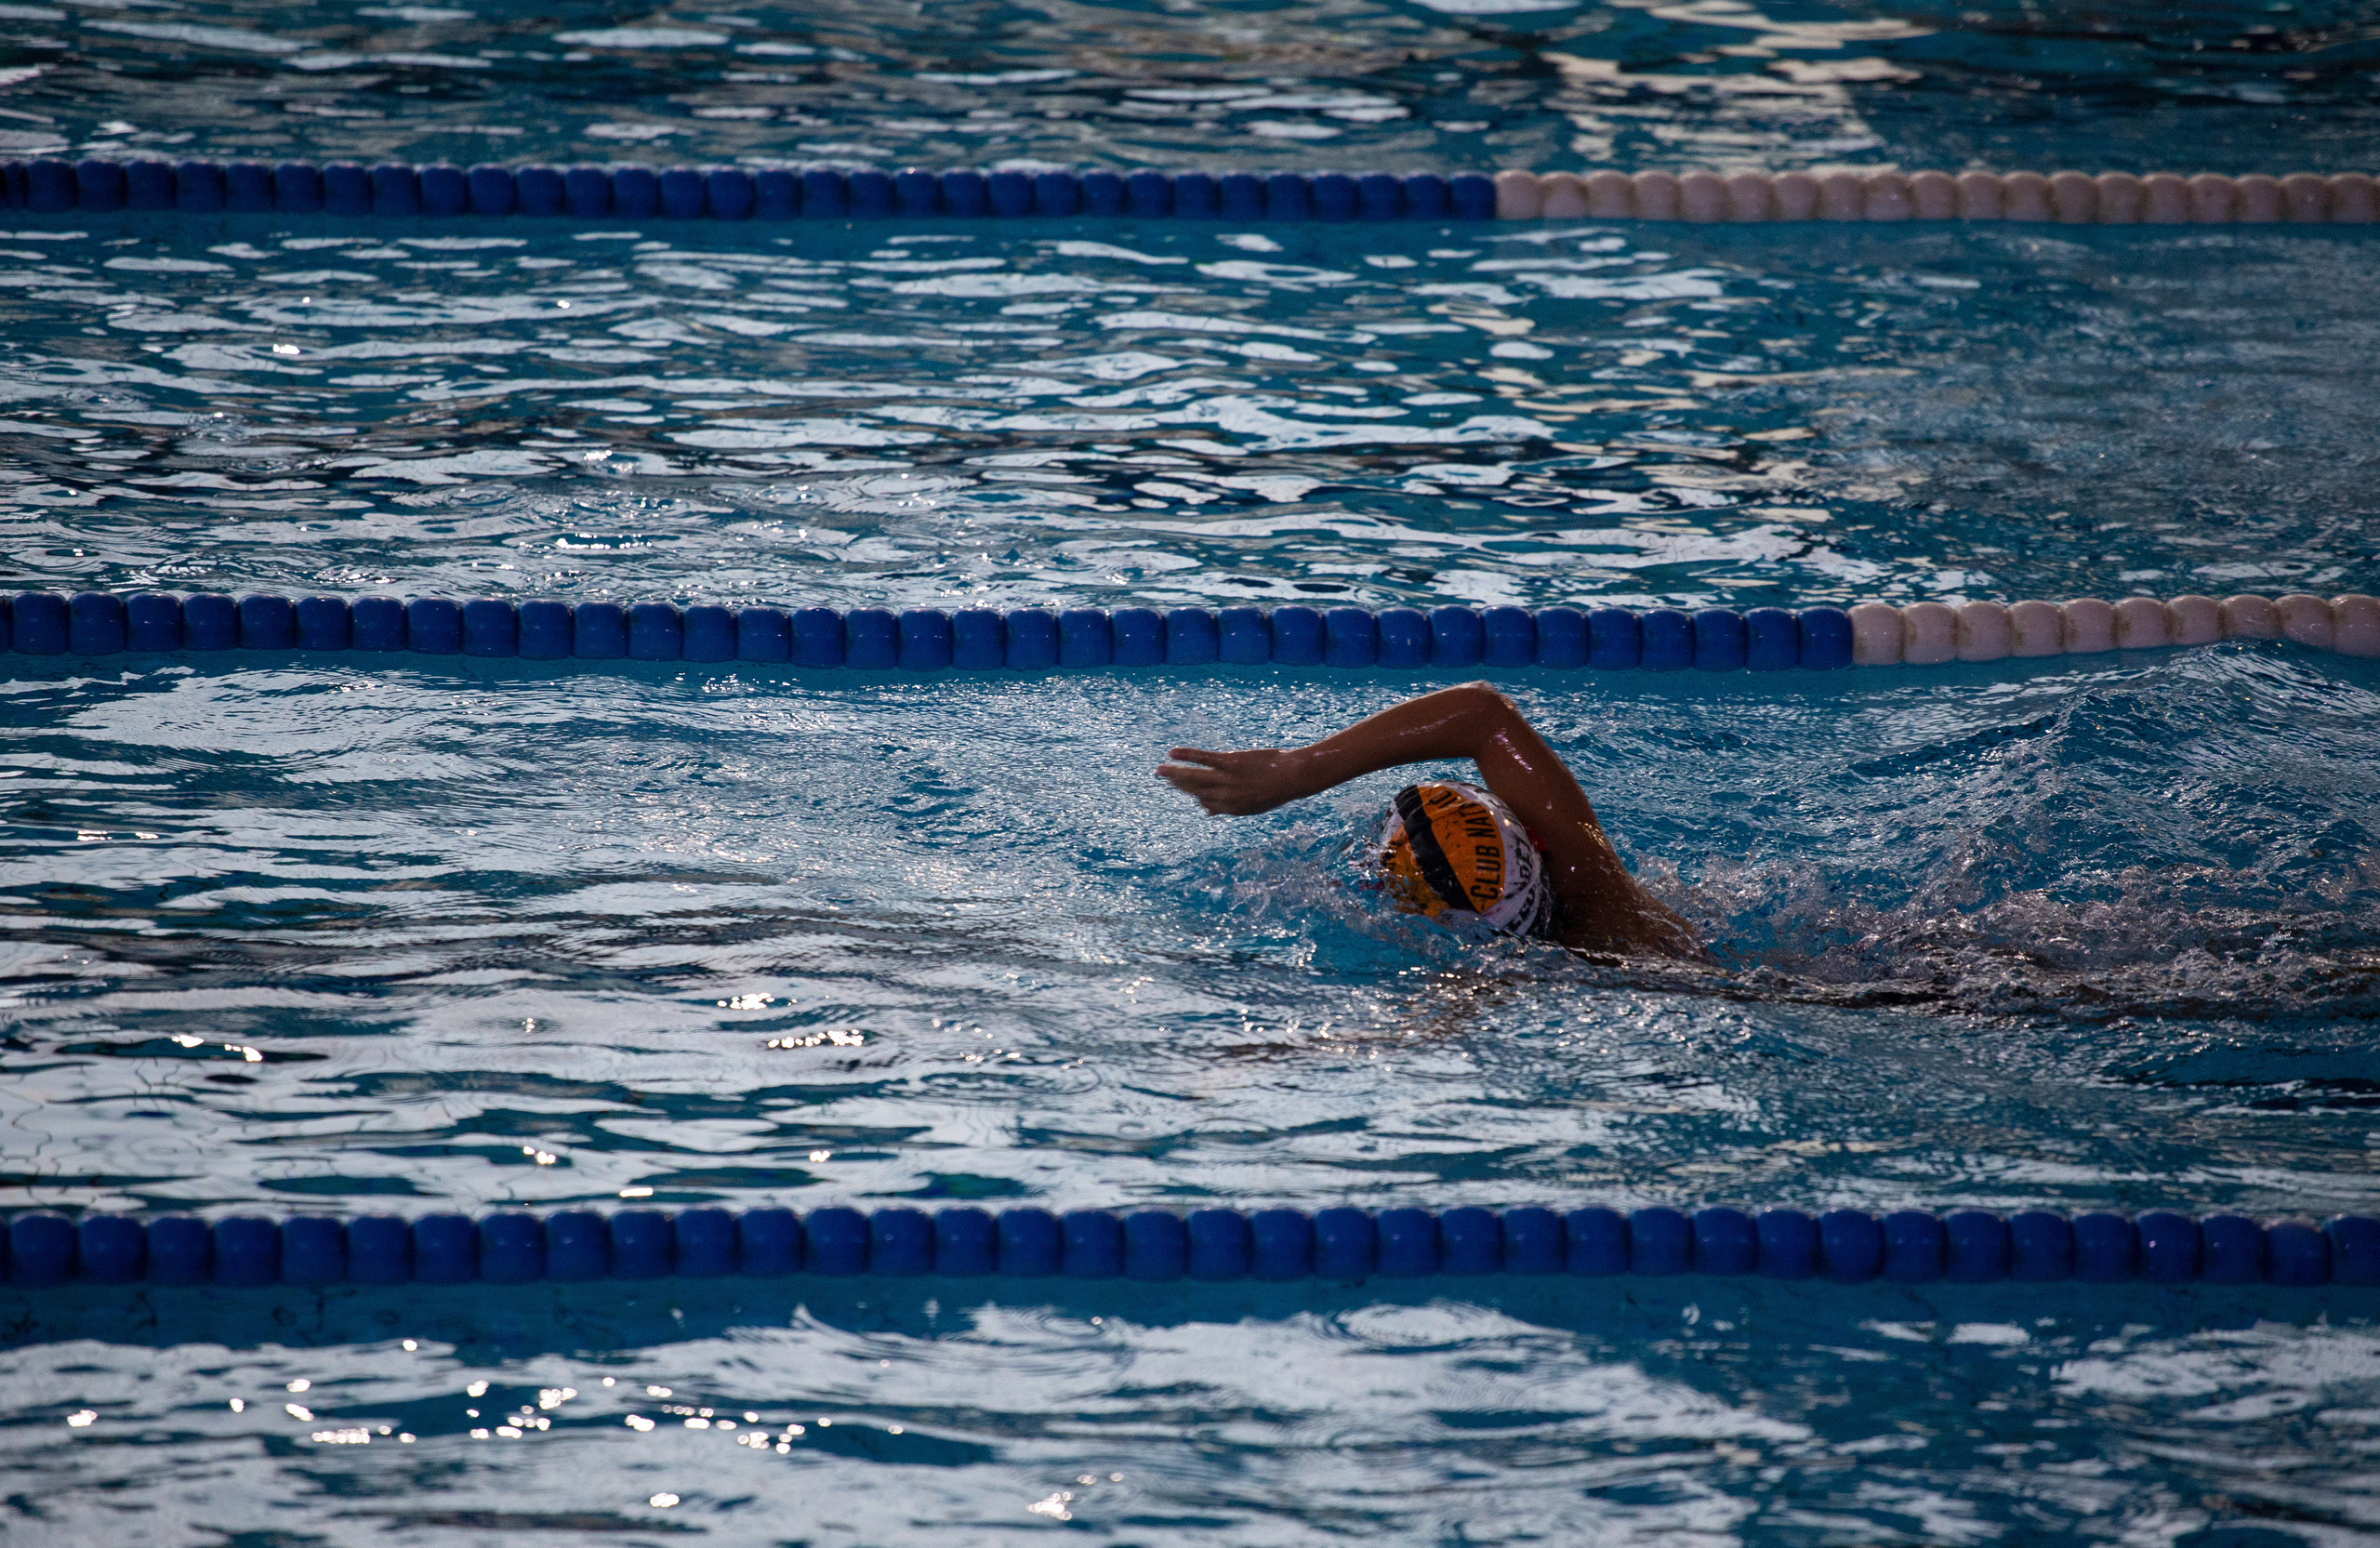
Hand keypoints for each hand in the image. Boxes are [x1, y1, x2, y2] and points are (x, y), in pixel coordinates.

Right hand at [1156, 747, 1302, 815]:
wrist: (1293, 777)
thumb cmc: (1276, 790)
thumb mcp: (1253, 805)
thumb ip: (1229, 807)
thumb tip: (1207, 812)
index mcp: (1232, 809)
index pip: (1205, 803)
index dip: (1193, 795)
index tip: (1183, 787)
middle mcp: (1226, 796)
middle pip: (1195, 790)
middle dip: (1177, 784)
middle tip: (1161, 777)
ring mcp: (1227, 780)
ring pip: (1194, 777)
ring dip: (1174, 773)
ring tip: (1160, 770)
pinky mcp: (1230, 763)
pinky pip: (1203, 759)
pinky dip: (1187, 755)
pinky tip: (1173, 753)